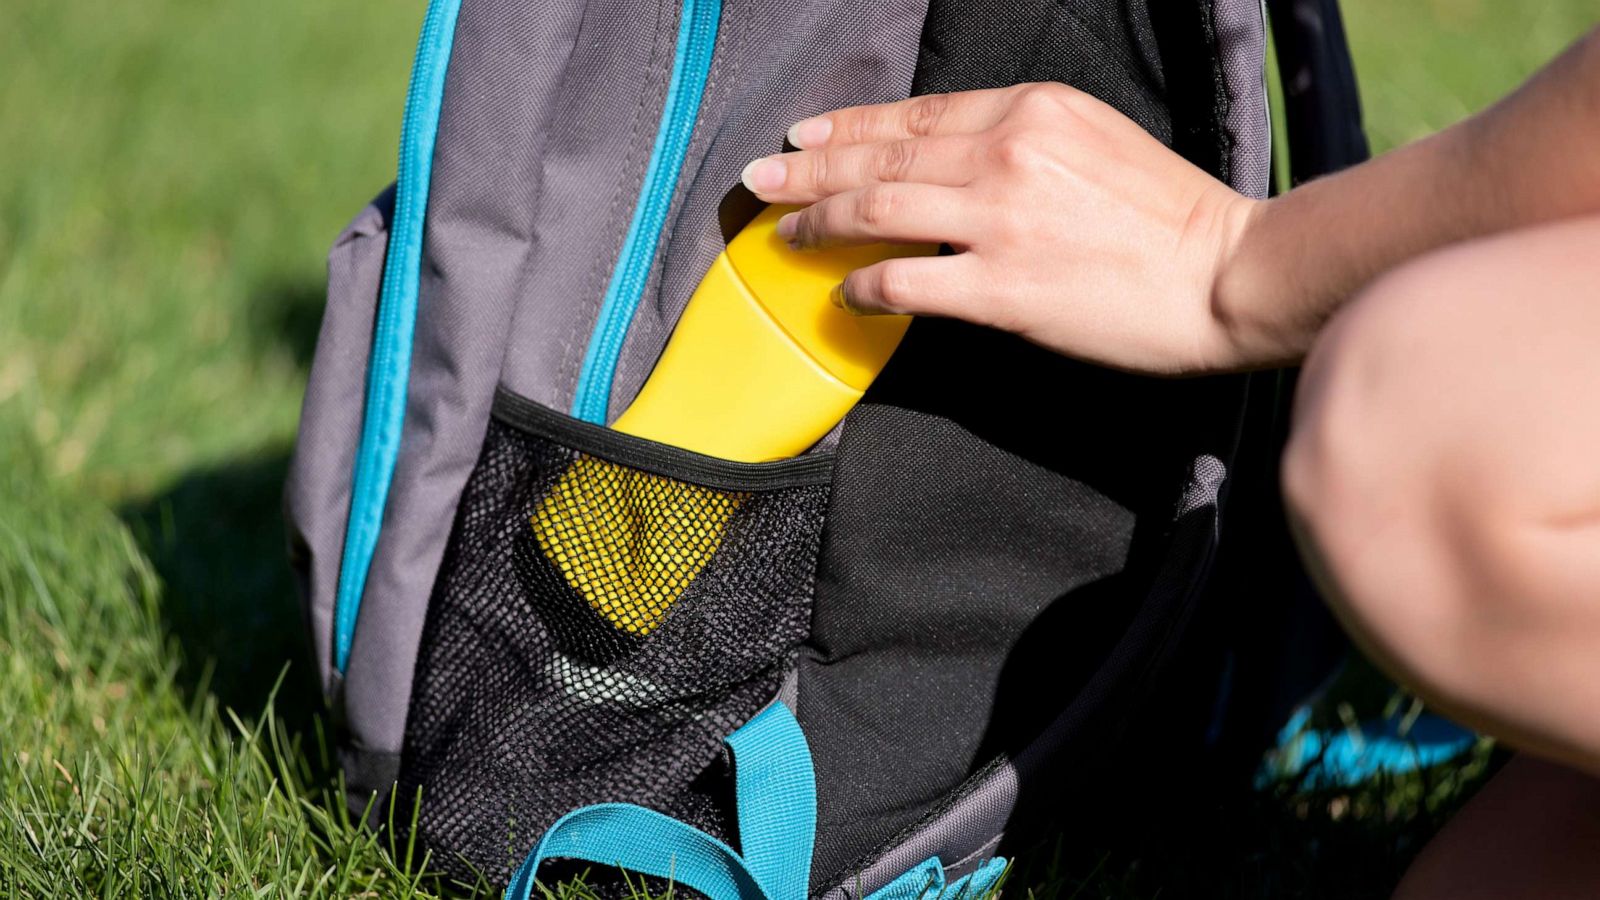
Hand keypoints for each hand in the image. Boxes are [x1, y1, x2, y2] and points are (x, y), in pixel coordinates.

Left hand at [739, 83, 1260, 375]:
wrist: (1225, 276)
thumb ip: (1021, 143)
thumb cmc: (1168, 219)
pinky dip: (862, 282)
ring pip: (876, 207)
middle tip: (760, 178)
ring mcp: (999, 218)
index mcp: (1031, 109)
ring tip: (781, 230)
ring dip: (818, 219)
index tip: (806, 137)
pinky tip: (841, 290)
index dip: (850, 126)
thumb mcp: (1093, 143)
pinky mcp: (1000, 285)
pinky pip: (903, 279)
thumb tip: (952, 168)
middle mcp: (1007, 151)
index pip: (916, 113)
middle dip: (809, 167)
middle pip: (881, 153)